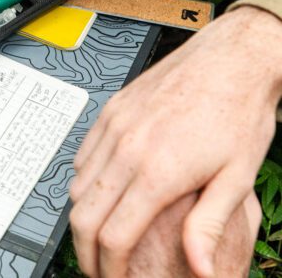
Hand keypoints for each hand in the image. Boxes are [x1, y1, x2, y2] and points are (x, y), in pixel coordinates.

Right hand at [69, 6, 281, 277]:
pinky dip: (85, 180)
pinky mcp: (110, 111)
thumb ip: (209, 227)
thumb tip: (200, 269)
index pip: (114, 236)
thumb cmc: (238, 111)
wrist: (231, 59)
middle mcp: (127, 147)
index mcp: (157, 171)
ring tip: (101, 233)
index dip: (109, 267)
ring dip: (84, 216)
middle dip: (86, 250)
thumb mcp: (237, 178)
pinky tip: (104, 190)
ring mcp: (114, 126)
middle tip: (98, 267)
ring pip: (77, 185)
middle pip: (84, 215)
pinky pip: (83, 154)